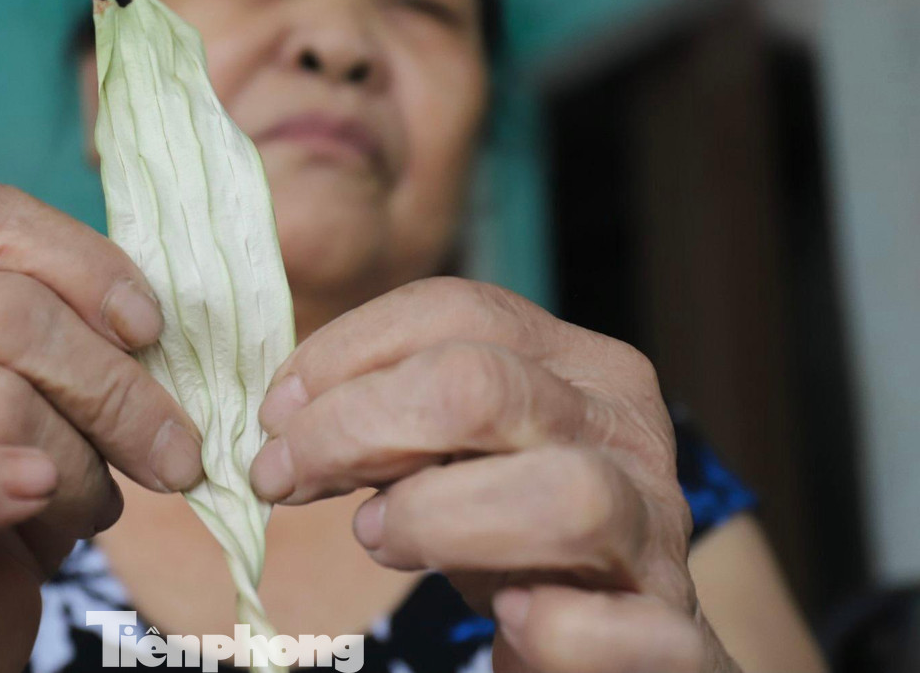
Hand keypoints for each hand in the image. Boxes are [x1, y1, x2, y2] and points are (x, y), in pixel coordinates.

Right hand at [0, 183, 204, 672]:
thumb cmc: (15, 488)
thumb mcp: (55, 394)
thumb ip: (84, 340)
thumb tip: (162, 332)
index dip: (81, 261)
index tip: (150, 329)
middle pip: (8, 314)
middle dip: (115, 389)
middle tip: (176, 456)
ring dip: (77, 468)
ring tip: (87, 506)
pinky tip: (33, 494)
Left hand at [249, 277, 740, 672]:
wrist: (619, 640)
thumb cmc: (511, 533)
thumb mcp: (450, 450)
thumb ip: (387, 419)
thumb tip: (286, 414)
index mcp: (575, 365)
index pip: (456, 309)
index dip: (344, 353)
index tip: (273, 413)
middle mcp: (626, 429)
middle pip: (483, 386)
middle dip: (354, 427)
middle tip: (281, 476)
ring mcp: (658, 531)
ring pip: (563, 493)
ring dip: (438, 518)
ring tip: (376, 537)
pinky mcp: (675, 634)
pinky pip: (632, 629)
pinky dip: (560, 630)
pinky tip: (512, 622)